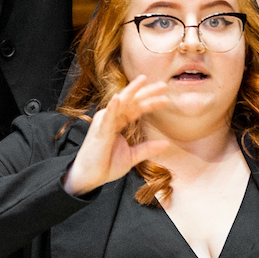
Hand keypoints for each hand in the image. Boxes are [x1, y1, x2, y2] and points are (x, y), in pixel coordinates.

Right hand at [63, 75, 170, 196]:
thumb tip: (167, 143)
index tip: (166, 98)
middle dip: (146, 92)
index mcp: (118, 123)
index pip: (136, 109)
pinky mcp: (100, 132)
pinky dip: (112, 107)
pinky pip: (107, 117)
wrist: (91, 176)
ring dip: (132, 91)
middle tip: (163, 85)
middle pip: (131, 101)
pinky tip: (118, 98)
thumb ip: (147, 148)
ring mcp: (104, 123)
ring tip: (143, 80)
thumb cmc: (107, 164)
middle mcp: (111, 118)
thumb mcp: (132, 156)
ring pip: (120, 102)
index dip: (151, 103)